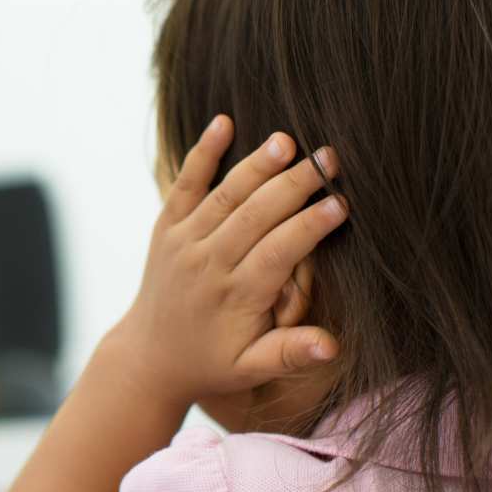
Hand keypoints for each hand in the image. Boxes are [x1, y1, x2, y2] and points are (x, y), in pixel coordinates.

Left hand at [114, 114, 347, 406]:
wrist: (150, 356)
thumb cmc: (212, 362)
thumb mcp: (251, 369)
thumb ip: (290, 354)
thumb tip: (331, 347)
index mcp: (235, 297)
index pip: (278, 253)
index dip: (310, 228)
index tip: (341, 205)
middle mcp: (207, 264)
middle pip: (255, 216)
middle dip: (294, 185)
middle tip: (331, 159)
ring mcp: (184, 242)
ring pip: (225, 196)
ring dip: (256, 165)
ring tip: (288, 140)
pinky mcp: (167, 227)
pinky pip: (184, 185)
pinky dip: (201, 153)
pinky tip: (223, 122)